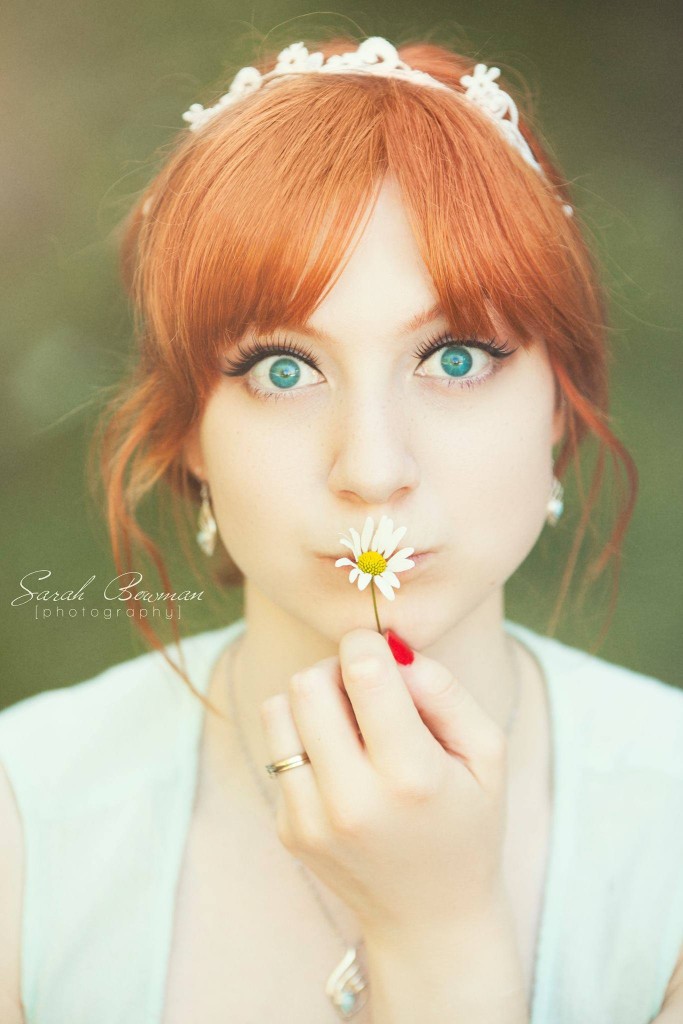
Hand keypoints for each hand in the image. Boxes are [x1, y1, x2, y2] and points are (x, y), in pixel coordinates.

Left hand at [259, 627, 510, 940]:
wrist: (431, 917)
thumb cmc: (467, 822)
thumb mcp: (485, 752)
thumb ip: (442, 688)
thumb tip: (388, 649)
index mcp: (411, 776)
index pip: (362, 672)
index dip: (366, 644)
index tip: (379, 654)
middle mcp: (352, 800)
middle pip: (307, 684)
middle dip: (335, 669)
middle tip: (363, 690)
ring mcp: (311, 820)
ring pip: (278, 709)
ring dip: (311, 702)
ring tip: (348, 724)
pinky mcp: (288, 830)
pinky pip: (278, 749)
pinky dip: (305, 741)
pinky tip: (341, 767)